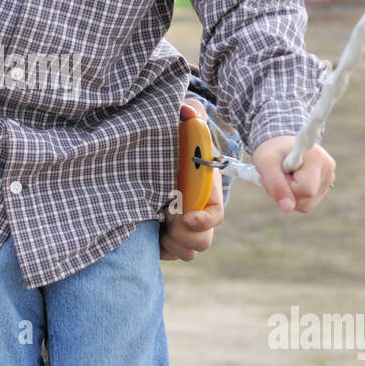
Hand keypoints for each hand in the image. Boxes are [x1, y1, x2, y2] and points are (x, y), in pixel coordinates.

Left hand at [160, 100, 224, 260]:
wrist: (159, 158)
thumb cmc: (176, 141)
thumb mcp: (183, 124)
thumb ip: (189, 115)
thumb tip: (186, 110)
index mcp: (207, 193)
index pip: (216, 217)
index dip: (204, 221)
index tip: (185, 214)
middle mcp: (198, 215)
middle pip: (203, 241)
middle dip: (184, 233)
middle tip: (166, 215)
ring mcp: (183, 228)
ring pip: (186, 252)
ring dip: (172, 242)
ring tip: (157, 222)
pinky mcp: (166, 237)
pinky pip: (168, 255)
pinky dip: (159, 249)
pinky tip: (148, 230)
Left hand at [252, 136, 334, 212]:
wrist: (279, 144)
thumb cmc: (272, 151)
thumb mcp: (266, 163)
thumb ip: (276, 185)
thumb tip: (288, 208)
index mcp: (316, 157)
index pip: (305, 189)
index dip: (286, 186)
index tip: (280, 171)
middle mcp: (328, 167)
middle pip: (306, 198)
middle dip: (286, 191)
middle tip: (278, 174)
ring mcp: (329, 177)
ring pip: (306, 204)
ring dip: (289, 194)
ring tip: (283, 176)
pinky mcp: (325, 185)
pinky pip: (307, 203)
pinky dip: (294, 196)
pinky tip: (291, 181)